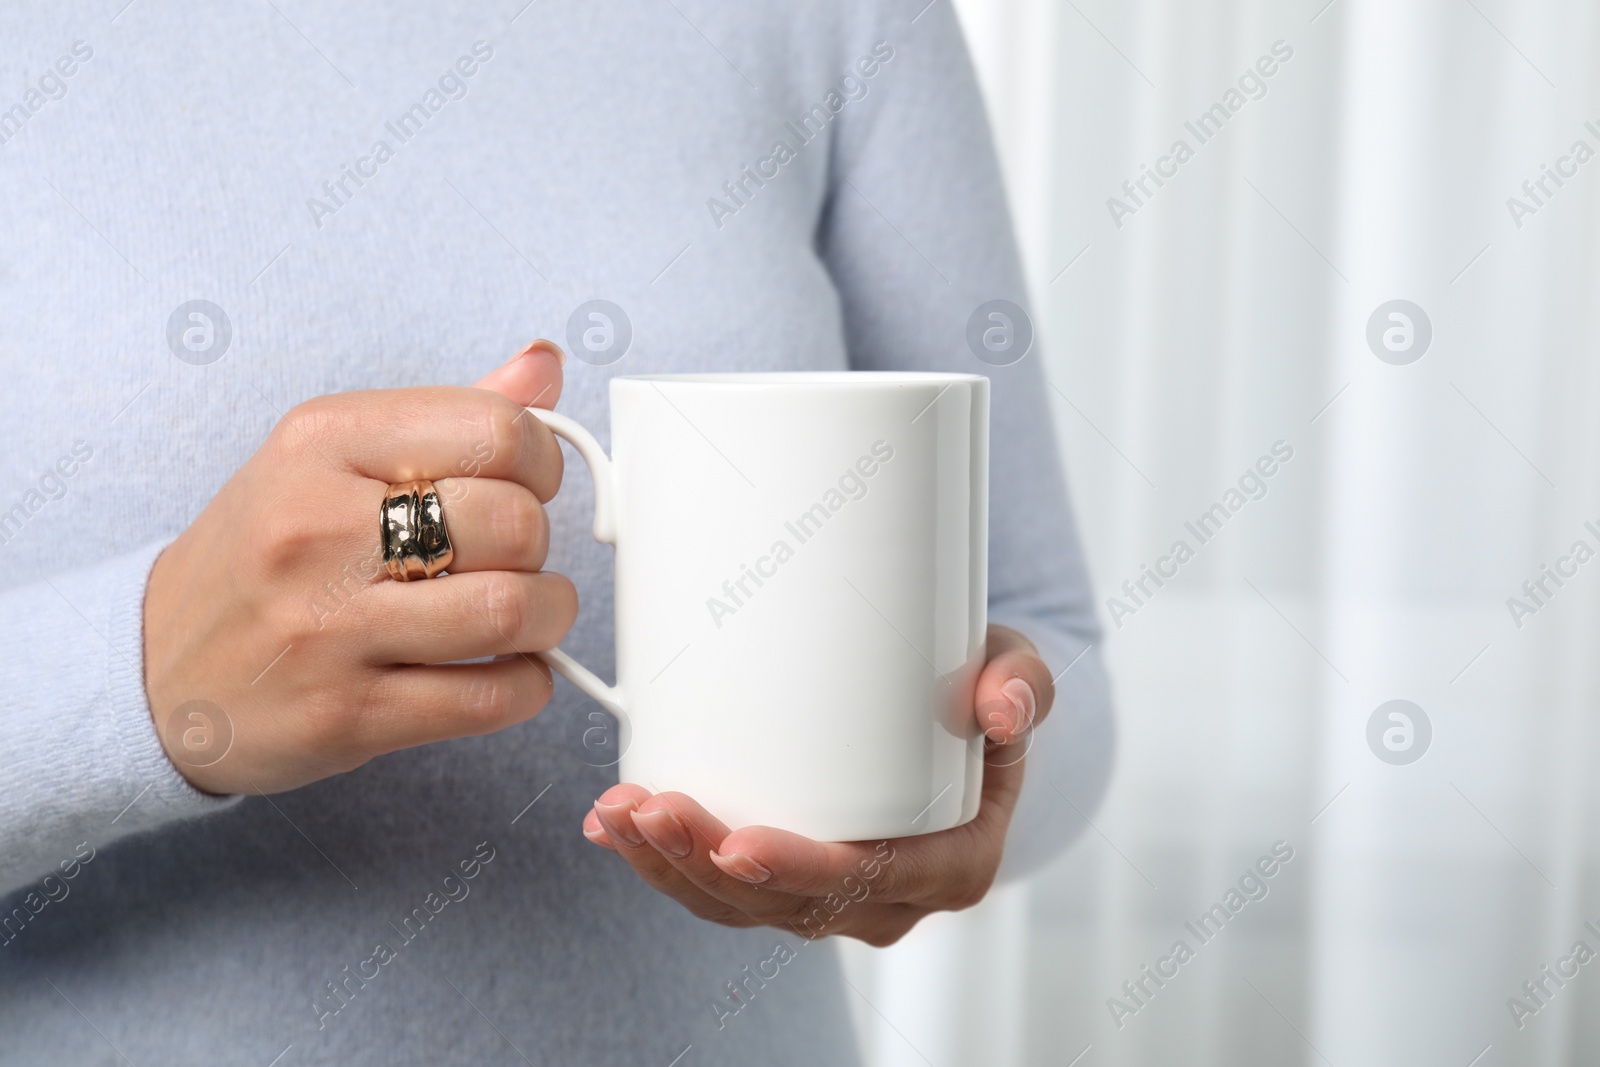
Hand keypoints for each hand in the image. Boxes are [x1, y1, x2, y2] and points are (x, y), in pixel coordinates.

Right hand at [143, 341, 573, 795]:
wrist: (152, 671)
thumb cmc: (263, 556)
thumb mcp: (331, 458)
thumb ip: (449, 415)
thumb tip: (544, 367)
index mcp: (323, 442)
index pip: (497, 430)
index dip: (544, 462)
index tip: (530, 486)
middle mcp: (319, 529)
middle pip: (515, 524)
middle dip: (541, 547)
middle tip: (515, 560)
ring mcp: (329, 628)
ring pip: (511, 611)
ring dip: (549, 618)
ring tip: (528, 617)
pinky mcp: (347, 713)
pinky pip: (491, 696)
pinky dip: (528, 684)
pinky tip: (507, 668)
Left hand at [581, 624, 1053, 945]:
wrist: (963, 721)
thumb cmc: (981, 698)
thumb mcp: (1017, 676)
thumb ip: (1020, 685)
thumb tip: (1002, 704)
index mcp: (951, 863)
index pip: (870, 881)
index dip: (800, 872)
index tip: (740, 842)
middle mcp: (889, 897)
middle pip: (787, 903)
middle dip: (707, 866)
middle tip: (654, 810)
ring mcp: (834, 896)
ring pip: (741, 906)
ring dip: (671, 867)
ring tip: (618, 814)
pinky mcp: (789, 878)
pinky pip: (721, 891)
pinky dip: (664, 862)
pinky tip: (615, 828)